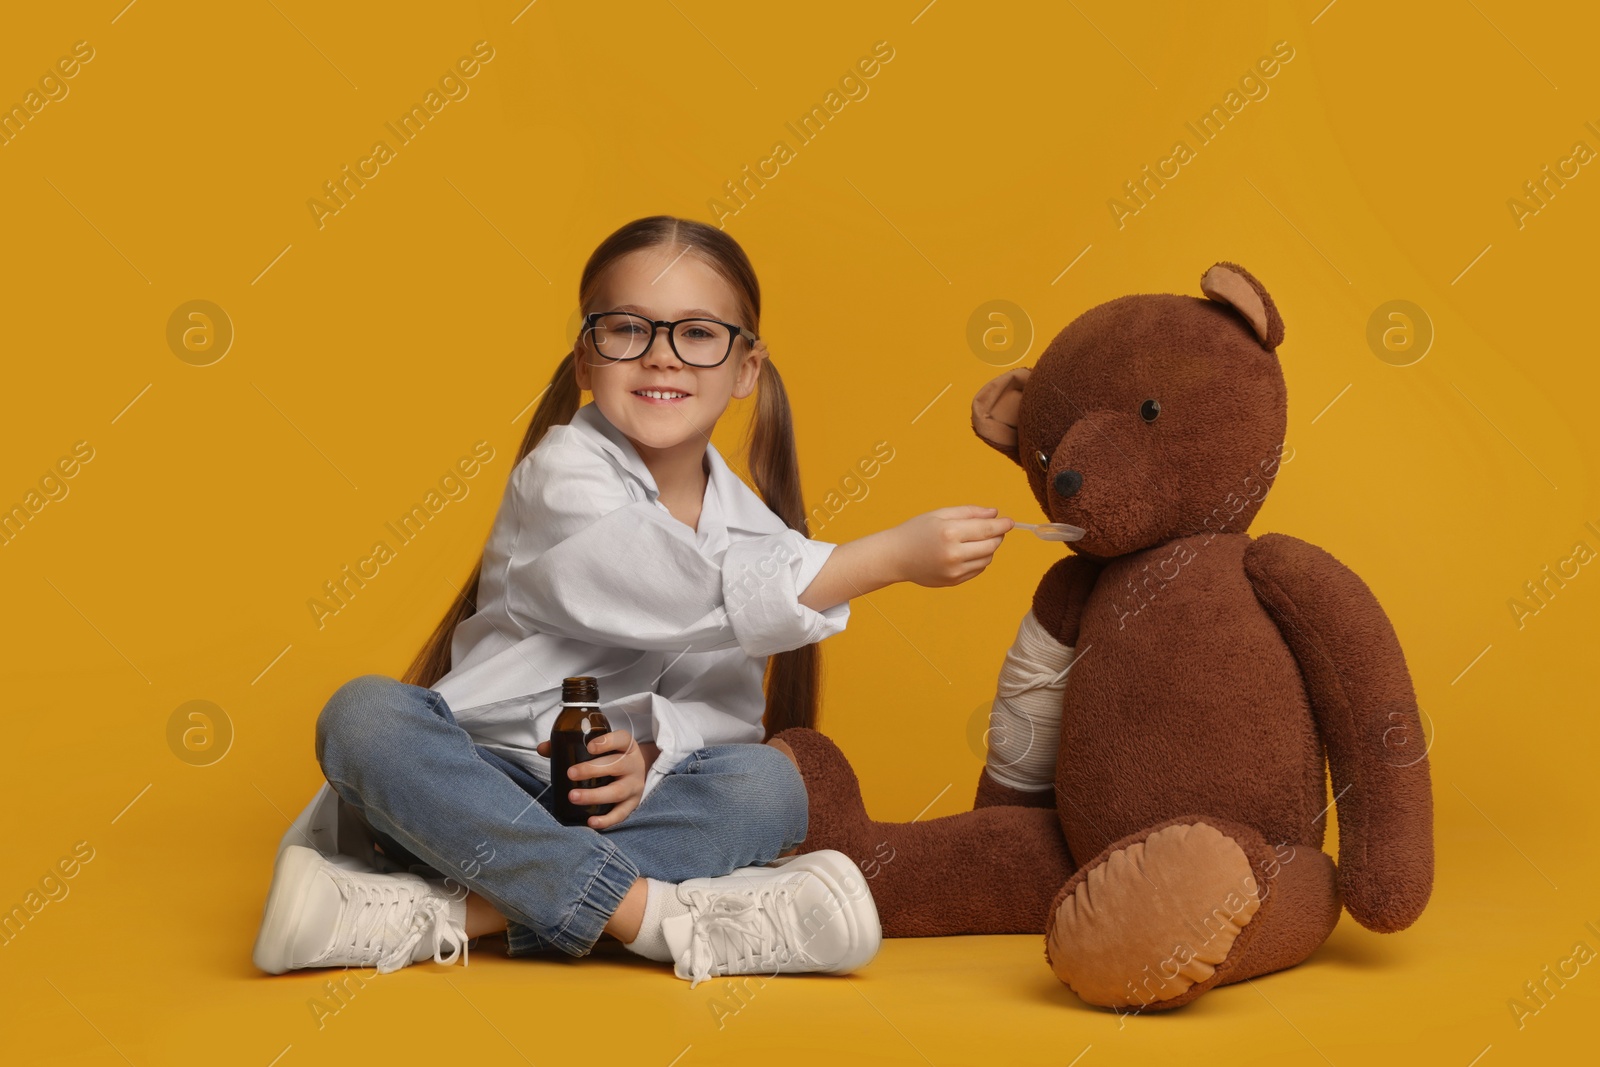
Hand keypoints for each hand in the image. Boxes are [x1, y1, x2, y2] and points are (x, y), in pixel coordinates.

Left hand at [536, 731, 660, 829]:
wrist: (638, 771)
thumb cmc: (612, 757)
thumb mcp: (601, 747)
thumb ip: (570, 745)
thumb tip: (543, 748)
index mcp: (626, 746)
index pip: (622, 740)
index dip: (607, 742)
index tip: (590, 746)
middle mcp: (633, 765)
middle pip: (617, 765)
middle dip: (592, 770)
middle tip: (570, 773)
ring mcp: (634, 786)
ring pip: (617, 791)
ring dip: (594, 795)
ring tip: (573, 797)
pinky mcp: (632, 804)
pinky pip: (621, 814)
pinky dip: (606, 819)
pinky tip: (591, 821)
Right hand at [888, 506, 1013, 587]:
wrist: (895, 557)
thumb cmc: (916, 531)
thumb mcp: (940, 514)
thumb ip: (969, 512)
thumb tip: (995, 514)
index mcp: (950, 532)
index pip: (987, 529)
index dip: (1002, 525)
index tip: (1010, 521)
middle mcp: (954, 554)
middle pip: (991, 546)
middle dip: (997, 536)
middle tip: (993, 529)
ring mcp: (954, 571)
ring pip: (987, 559)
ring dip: (988, 548)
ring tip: (975, 540)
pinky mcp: (953, 581)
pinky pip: (977, 570)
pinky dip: (979, 560)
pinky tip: (966, 552)